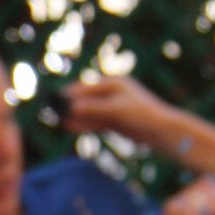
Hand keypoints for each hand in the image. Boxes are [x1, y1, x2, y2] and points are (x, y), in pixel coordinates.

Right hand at [64, 75, 183, 149]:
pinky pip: (95, 122)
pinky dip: (83, 125)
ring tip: (57, 122)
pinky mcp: (115, 121)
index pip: (86, 87)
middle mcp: (112, 93)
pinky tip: (70, 128)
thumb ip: (93, 109)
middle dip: (70, 106)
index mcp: (114, 83)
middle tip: (52, 112)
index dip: (69, 94)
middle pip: (86, 99)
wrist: (162, 131)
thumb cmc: (142, 116)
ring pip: (89, 112)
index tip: (54, 100)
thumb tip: (72, 108)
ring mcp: (113, 107)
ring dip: (75, 117)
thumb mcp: (115, 111)